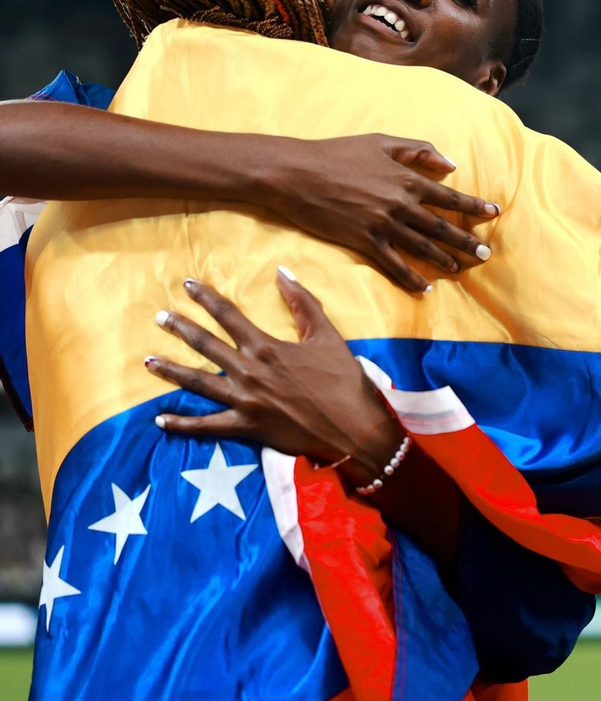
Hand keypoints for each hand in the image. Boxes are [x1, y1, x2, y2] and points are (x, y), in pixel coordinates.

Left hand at [144, 270, 399, 481]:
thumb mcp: (327, 336)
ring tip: (147, 362)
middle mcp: (248, 372)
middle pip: (205, 345)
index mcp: (266, 347)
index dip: (206, 298)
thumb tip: (282, 272)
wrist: (353, 428)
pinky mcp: (246, 427)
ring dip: (171, 371)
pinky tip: (160, 420)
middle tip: (158, 317)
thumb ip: (303, 303)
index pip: (228, 316)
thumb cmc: (344, 380)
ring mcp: (244, 401)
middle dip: (180, 328)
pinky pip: (207, 426)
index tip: (187, 285)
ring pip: (198, 383)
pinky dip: (182, 425)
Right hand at [255, 133, 499, 292]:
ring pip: (423, 247)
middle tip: (486, 254)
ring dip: (445, 260)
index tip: (493, 214)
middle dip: (467, 241)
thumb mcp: (381, 142)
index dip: (473, 207)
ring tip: (461, 269)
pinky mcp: (365, 241)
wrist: (296, 173)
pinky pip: (394, 264)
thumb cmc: (337, 153)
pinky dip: (411, 278)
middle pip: (442, 227)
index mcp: (407, 178)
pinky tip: (424, 287)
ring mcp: (384, 224)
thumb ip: (418, 150)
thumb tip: (451, 164)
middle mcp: (401, 203)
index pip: (449, 197)